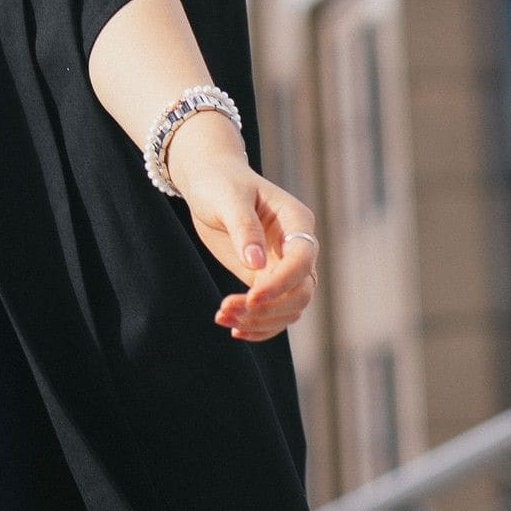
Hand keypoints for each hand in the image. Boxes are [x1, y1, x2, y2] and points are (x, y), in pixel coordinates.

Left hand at [164, 115, 319, 342]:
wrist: (209, 181)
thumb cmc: (220, 182)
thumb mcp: (228, 197)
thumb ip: (243, 227)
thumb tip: (257, 264)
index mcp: (297, 220)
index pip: (302, 260)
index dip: (281, 283)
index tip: (251, 298)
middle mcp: (297, 247)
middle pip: (301, 292)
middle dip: (269, 308)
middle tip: (228, 310)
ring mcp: (284, 266)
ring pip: (289, 308)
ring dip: (259, 320)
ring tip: (222, 318)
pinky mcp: (266, 279)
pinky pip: (273, 311)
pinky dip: (257, 325)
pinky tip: (234, 329)